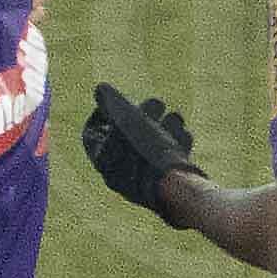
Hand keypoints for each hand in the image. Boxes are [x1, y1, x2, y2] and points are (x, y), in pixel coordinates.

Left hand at [80, 81, 204, 215]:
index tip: (115, 99)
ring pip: (152, 143)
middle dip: (143, 114)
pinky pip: (171, 156)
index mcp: (104, 161)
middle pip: (126, 137)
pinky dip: (177, 141)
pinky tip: (183, 135)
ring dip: (164, 124)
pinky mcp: (170, 179)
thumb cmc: (148, 153)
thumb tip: (100, 88)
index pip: (93, 135)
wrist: (178, 189)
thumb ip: (113, 103)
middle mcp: (122, 171)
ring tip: (173, 116)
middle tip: (156, 104)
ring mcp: (146, 176)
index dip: (102, 113)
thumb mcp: (127, 121)